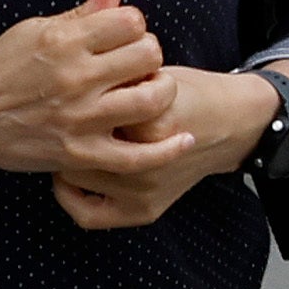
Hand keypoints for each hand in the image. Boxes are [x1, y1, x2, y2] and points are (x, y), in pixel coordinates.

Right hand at [0, 0, 169, 178]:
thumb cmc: (0, 67)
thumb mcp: (36, 30)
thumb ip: (81, 14)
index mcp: (66, 43)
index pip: (130, 21)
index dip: (134, 25)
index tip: (123, 35)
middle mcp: (77, 79)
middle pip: (148, 56)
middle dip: (149, 54)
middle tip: (137, 63)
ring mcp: (80, 120)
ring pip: (150, 100)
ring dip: (160, 91)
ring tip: (150, 90)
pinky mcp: (80, 154)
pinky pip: (135, 158)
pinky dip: (165, 150)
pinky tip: (183, 140)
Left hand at [49, 62, 266, 232]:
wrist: (230, 124)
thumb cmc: (188, 93)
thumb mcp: (154, 73)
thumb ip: (116, 79)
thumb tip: (71, 76)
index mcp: (151, 120)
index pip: (90, 109)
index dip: (77, 96)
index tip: (71, 86)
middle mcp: (147, 163)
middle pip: (79, 146)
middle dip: (67, 128)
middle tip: (58, 114)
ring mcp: (144, 192)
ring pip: (77, 177)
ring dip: (66, 157)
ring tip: (63, 138)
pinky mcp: (143, 211)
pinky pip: (89, 215)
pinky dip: (70, 198)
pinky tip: (67, 178)